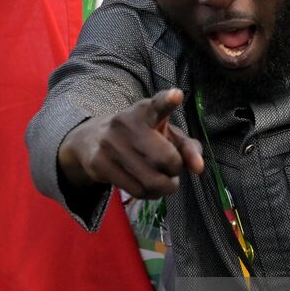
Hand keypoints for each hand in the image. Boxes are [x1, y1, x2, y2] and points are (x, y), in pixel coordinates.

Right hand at [58, 88, 204, 198]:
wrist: (91, 141)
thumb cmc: (139, 136)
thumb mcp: (164, 134)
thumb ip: (187, 147)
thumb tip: (198, 167)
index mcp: (145, 111)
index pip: (158, 104)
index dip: (167, 101)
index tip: (177, 96)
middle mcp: (126, 123)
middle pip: (167, 159)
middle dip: (175, 170)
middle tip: (172, 168)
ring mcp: (110, 144)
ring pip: (153, 181)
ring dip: (164, 186)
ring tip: (162, 180)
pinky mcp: (100, 164)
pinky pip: (136, 190)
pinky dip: (150, 194)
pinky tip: (148, 187)